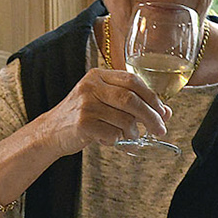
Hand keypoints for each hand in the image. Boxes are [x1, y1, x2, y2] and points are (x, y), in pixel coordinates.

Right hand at [38, 67, 169, 155]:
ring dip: (133, 133)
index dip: (152, 97)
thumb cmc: (83, 115)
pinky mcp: (82, 124)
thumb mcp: (104, 102)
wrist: (51, 131)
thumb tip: (166, 113)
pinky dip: (118, 141)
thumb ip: (132, 103)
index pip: (133, 81)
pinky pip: (113, 134)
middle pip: (131, 100)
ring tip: (131, 137)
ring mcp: (85, 105)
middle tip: (160, 130)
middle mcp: (91, 86)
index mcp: (98, 76)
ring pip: (124, 119)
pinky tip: (112, 141)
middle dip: (151, 117)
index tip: (163, 112)